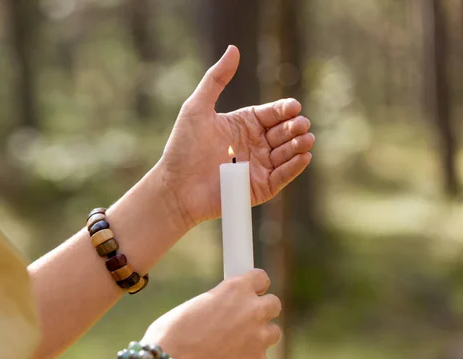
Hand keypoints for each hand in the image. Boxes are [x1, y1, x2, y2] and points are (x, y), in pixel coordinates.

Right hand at [141, 269, 281, 358]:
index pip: (261, 277)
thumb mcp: (196, 305)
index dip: (256, 285)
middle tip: (245, 319)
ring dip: (259, 336)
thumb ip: (219, 304)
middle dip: (262, 310)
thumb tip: (225, 310)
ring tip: (234, 344)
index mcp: (235, 288)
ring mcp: (258, 338)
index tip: (252, 292)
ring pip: (273, 333)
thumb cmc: (172, 333)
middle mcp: (252, 309)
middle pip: (274, 304)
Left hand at [157, 45, 313, 227]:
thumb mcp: (197, 108)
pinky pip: (283, 176)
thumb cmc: (183, 147)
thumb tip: (233, 48)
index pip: (273, 113)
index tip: (292, 107)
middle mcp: (255, 144)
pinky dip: (294, 167)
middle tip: (300, 125)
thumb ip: (216, 79)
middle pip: (284, 132)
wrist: (175, 186)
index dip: (285, 110)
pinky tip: (302, 156)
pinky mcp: (261, 188)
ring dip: (298, 146)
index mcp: (244, 124)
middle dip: (295, 127)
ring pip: (287, 153)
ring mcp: (259, 166)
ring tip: (305, 139)